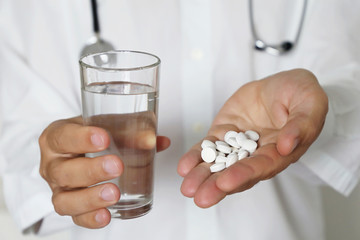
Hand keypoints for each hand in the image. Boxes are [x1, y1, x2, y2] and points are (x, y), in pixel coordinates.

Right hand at [39, 116, 169, 227]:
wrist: (82, 147)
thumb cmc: (94, 133)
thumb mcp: (109, 125)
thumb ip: (130, 130)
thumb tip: (152, 140)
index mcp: (57, 137)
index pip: (62, 137)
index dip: (81, 139)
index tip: (104, 138)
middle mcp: (52, 164)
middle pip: (63, 171)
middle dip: (91, 170)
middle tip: (117, 166)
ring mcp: (58, 188)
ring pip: (64, 200)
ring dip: (90, 199)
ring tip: (114, 194)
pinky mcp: (68, 205)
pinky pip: (74, 217)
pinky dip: (90, 218)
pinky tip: (106, 215)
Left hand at [177, 69, 327, 207]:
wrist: (280, 84)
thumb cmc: (300, 93)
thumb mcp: (311, 102)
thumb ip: (302, 124)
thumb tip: (288, 145)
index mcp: (281, 152)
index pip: (262, 167)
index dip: (244, 175)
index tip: (226, 182)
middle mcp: (258, 154)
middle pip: (237, 173)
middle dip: (218, 186)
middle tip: (201, 197)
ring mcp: (238, 145)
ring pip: (219, 164)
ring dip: (203, 176)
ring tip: (188, 187)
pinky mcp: (223, 134)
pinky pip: (208, 147)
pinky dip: (196, 156)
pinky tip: (185, 167)